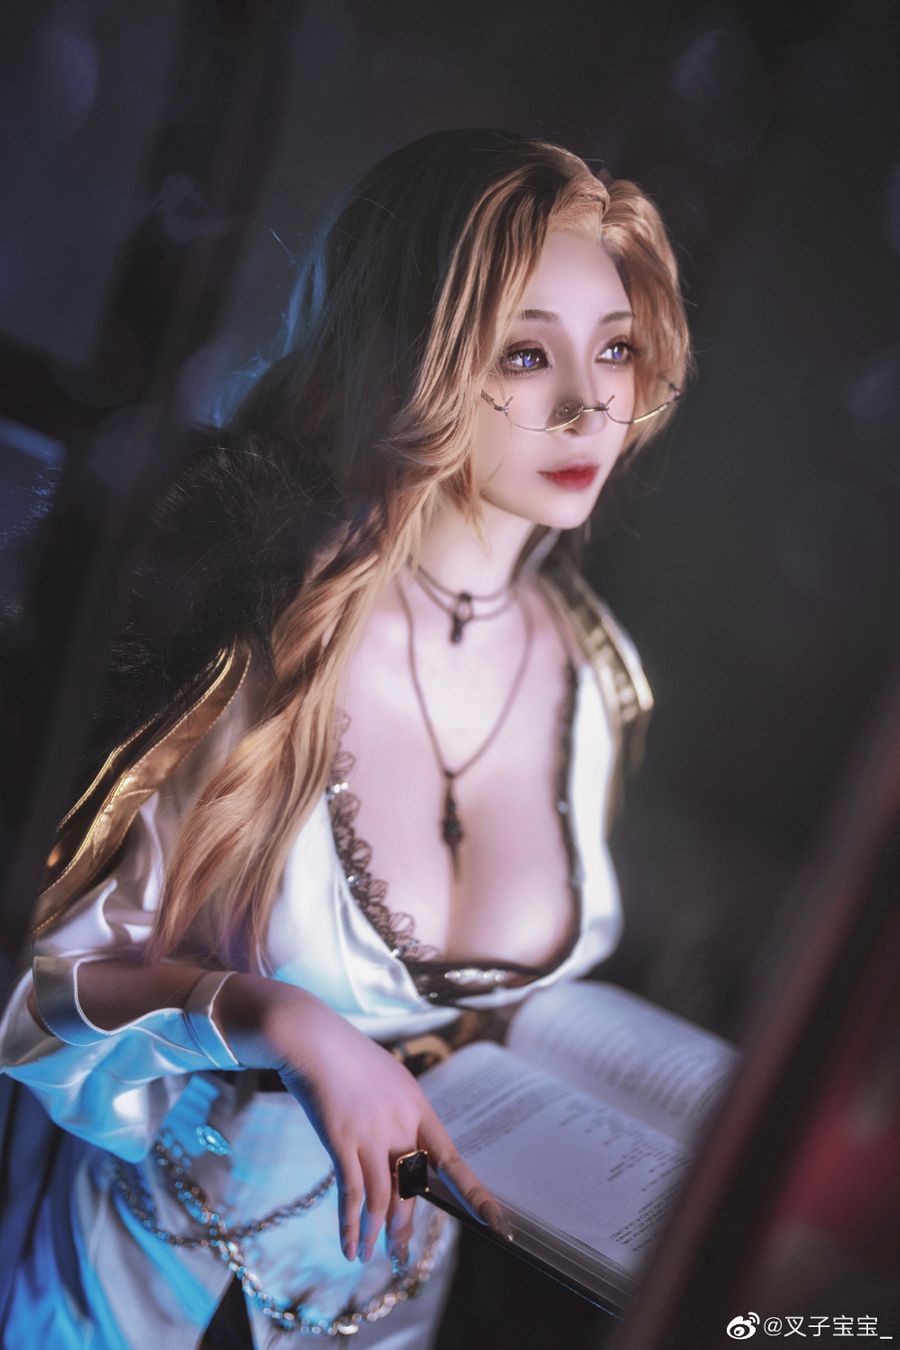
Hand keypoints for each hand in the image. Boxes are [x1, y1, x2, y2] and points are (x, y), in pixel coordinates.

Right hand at [220, 976, 499, 1263]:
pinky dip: (350, 1226)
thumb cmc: (347, 1055)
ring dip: (377, 1234)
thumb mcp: (388, 1077)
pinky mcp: (341, 1141)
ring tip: (371, 1257)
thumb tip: (404, 1144)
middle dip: (404, 1228)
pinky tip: (350, 1248)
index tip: (496, 1224)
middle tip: (401, 1257)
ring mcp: (371, 1134)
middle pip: (411, 1188)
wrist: (313, 1038)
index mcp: (417, 1107)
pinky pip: (350, 1195)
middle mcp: (400, 1124)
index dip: (475, 1195)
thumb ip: (399, 1112)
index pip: (451, 1160)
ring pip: (382, 1199)